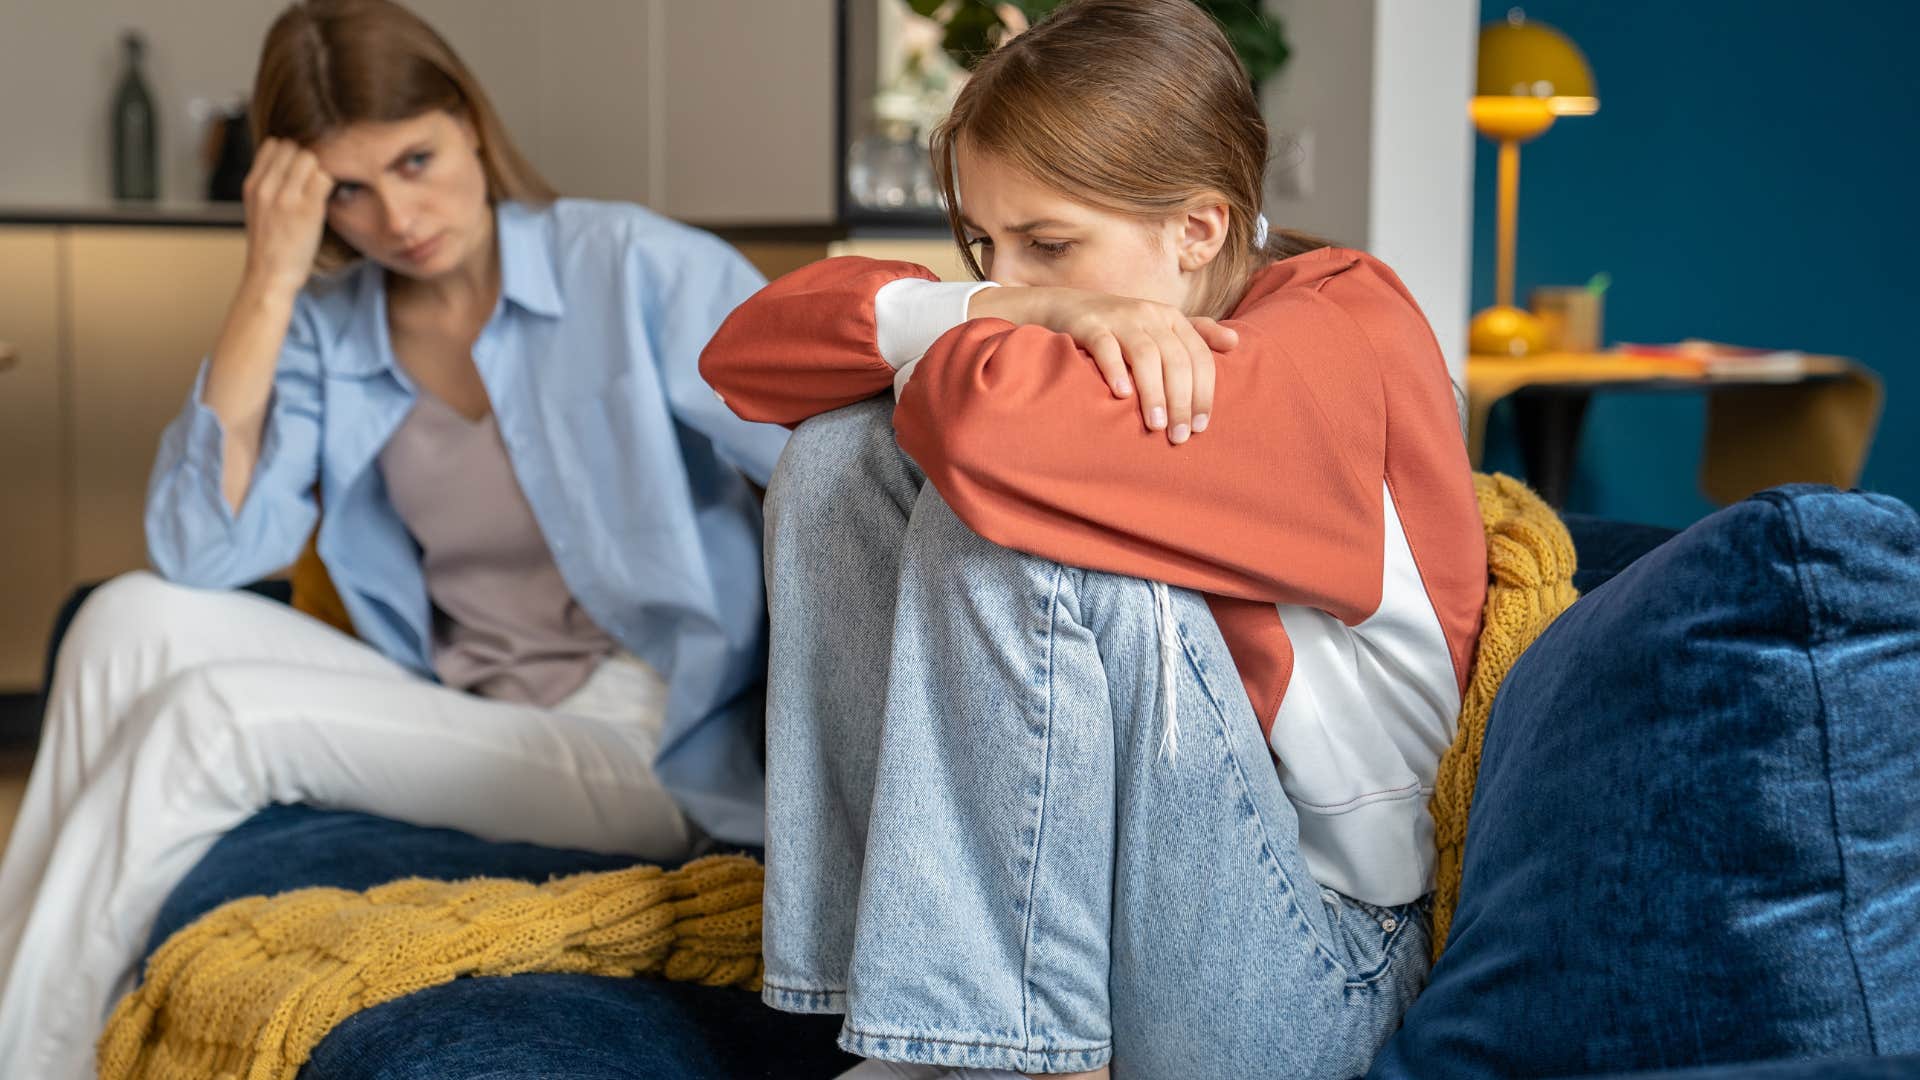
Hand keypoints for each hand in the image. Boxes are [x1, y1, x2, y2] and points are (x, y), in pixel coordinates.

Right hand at [240, 138, 333, 299]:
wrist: (269, 276)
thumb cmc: (269, 247)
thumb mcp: (258, 210)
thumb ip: (269, 187)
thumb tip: (290, 168)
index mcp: (252, 185)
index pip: (274, 144)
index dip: (291, 154)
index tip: (300, 171)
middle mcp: (266, 186)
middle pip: (294, 148)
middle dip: (307, 161)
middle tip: (313, 183)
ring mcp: (286, 196)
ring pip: (310, 159)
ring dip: (320, 173)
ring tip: (320, 194)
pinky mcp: (307, 209)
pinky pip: (325, 178)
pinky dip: (331, 186)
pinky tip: (329, 202)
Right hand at [970, 286, 1239, 443]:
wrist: (1067, 306)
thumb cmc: (1121, 326)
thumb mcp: (1160, 326)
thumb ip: (1197, 334)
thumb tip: (1236, 343)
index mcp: (1171, 318)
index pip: (1198, 356)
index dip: (1204, 392)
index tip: (1201, 427)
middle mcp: (1149, 314)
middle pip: (1175, 359)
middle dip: (1181, 400)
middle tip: (1178, 436)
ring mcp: (1118, 318)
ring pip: (1145, 355)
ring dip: (1153, 392)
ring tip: (1155, 425)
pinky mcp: (1089, 325)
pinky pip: (1105, 346)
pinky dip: (1115, 369)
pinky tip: (1122, 395)